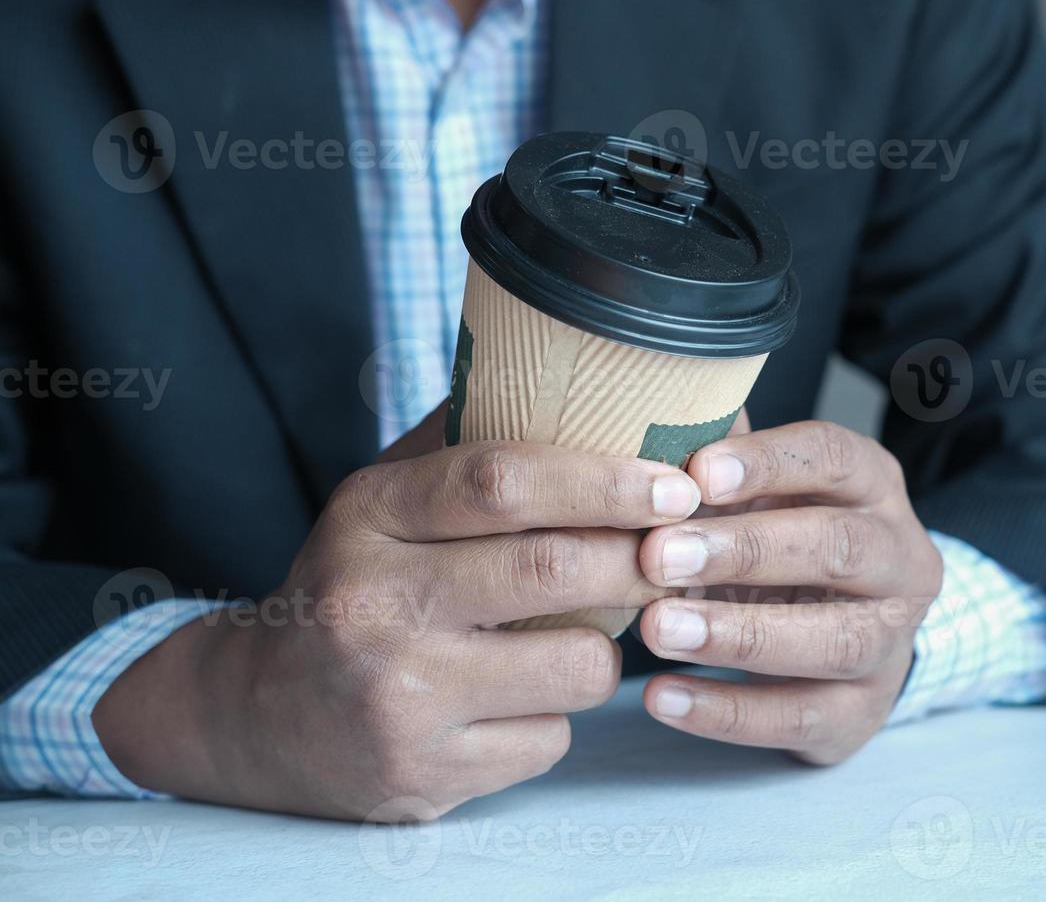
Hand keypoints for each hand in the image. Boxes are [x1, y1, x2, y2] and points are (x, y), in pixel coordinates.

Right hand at [93, 403, 700, 819]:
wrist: (256, 716)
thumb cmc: (354, 587)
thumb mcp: (381, 502)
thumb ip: (464, 441)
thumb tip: (580, 376)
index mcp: (368, 517)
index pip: (503, 482)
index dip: (605, 480)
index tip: (674, 484)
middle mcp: (373, 605)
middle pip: (552, 570)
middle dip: (642, 560)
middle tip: (683, 553)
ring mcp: (398, 698)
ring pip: (574, 665)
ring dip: (609, 648)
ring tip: (587, 636)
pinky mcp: (424, 775)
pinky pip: (549, 740)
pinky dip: (558, 716)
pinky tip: (521, 702)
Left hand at [636, 420, 941, 764]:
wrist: (842, 637)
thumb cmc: (779, 544)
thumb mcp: (756, 495)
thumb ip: (712, 461)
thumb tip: (639, 419)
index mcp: (873, 487)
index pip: (835, 458)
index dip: (768, 465)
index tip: (696, 475)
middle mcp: (901, 560)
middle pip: (840, 548)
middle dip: (745, 551)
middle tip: (658, 557)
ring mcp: (891, 643)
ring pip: (833, 640)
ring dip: (739, 636)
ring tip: (656, 630)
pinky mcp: (862, 714)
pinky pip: (801, 717)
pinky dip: (727, 712)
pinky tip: (662, 697)